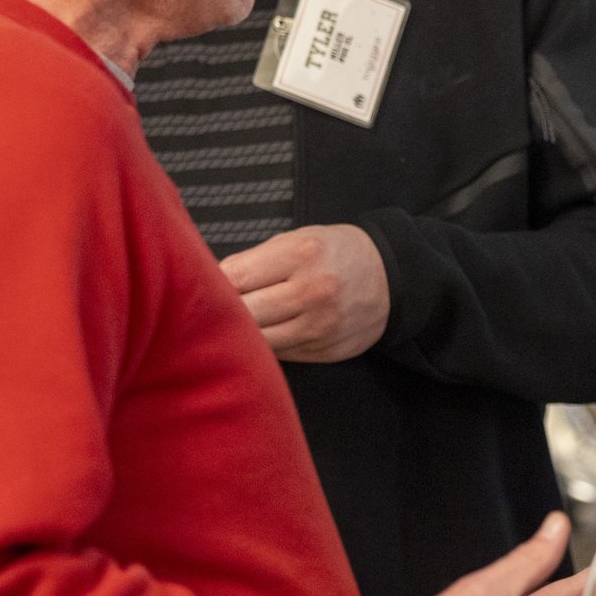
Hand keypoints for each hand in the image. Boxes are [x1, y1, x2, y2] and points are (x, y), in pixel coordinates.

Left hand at [220, 225, 390, 362]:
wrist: (390, 277)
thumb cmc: (334, 253)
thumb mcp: (297, 239)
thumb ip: (254, 261)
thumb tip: (209, 285)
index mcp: (301, 254)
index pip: (235, 277)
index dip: (212, 285)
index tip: (204, 286)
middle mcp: (312, 291)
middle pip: (244, 313)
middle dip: (223, 312)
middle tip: (213, 309)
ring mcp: (320, 326)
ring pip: (259, 341)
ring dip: (242, 335)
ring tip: (236, 324)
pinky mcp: (324, 351)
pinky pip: (279, 355)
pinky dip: (265, 347)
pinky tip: (265, 335)